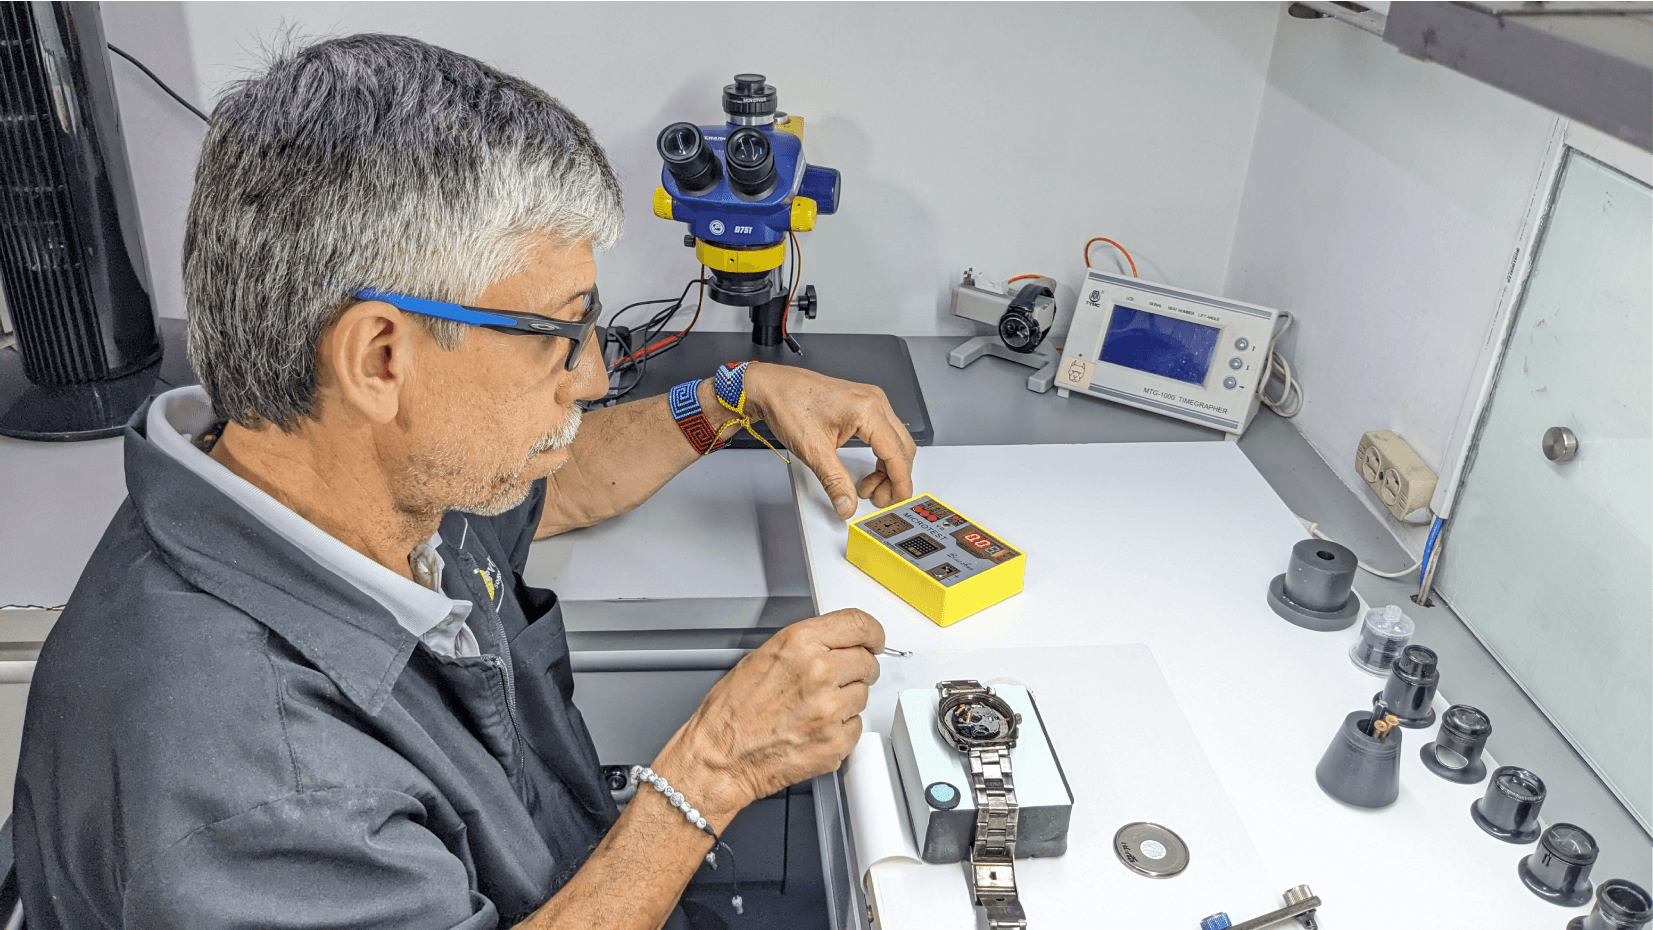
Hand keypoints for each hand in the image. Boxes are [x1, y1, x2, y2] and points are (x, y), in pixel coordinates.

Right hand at [651, 609, 885, 826]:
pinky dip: (841, 727)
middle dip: (857, 668)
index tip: (874, 640)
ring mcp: (830, 710)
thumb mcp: (762, 656)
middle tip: (837, 678)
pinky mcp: (835, 742)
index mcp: (800, 644)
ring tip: (813, 707)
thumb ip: (806, 645)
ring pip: (862, 695)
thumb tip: (835, 643)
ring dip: (846, 699)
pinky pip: (856, 727)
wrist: (719, 759)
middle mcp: (819, 672)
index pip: (859, 625)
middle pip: (866, 661)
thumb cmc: (731, 712)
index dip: (872, 633)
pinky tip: (814, 727)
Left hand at [741, 364, 915, 518]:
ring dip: (888, 467)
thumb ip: (835, 482)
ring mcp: (870, 400)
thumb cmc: (789, 404)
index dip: (901, 480)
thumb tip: (847, 503)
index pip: (897, 452)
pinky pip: (884, 433)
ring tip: (869, 487)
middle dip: (895, 476)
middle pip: (902, 446)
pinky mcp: (862, 404)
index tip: (900, 497)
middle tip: (881, 497)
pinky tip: (868, 468)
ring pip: (895, 440)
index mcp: (867, 410)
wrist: (772, 388)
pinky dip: (880, 454)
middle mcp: (874, 401)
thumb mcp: (814, 451)